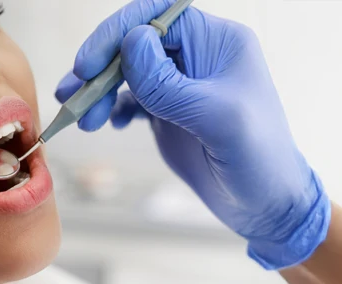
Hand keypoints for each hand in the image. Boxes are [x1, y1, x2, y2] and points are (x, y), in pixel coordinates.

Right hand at [57, 0, 329, 269]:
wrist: (268, 206)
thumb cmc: (260, 160)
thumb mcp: (217, 120)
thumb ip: (170, 84)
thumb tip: (131, 42)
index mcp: (217, 42)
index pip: (158, 14)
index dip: (119, 31)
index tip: (90, 63)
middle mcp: (198, 55)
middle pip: (135, 40)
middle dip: (100, 64)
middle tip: (73, 95)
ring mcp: (182, 83)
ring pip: (127, 69)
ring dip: (97, 88)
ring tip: (79, 116)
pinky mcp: (169, 111)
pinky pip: (130, 97)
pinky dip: (110, 107)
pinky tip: (106, 124)